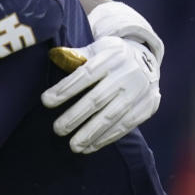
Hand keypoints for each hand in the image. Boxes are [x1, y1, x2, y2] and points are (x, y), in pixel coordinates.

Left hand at [43, 36, 160, 153]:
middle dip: (76, 115)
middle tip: (58, 129)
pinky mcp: (147, 106)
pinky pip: (126, 125)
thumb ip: (77, 55)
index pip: (85, 74)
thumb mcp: (97, 48)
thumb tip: (55, 56)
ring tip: (73, 146)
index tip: (46, 101)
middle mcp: (127, 73)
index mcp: (111, 56)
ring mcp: (139, 91)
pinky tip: (91, 146)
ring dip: (91, 133)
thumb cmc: (111, 57)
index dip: (66, 88)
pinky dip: (107, 137)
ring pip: (112, 115)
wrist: (148, 60)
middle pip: (98, 98)